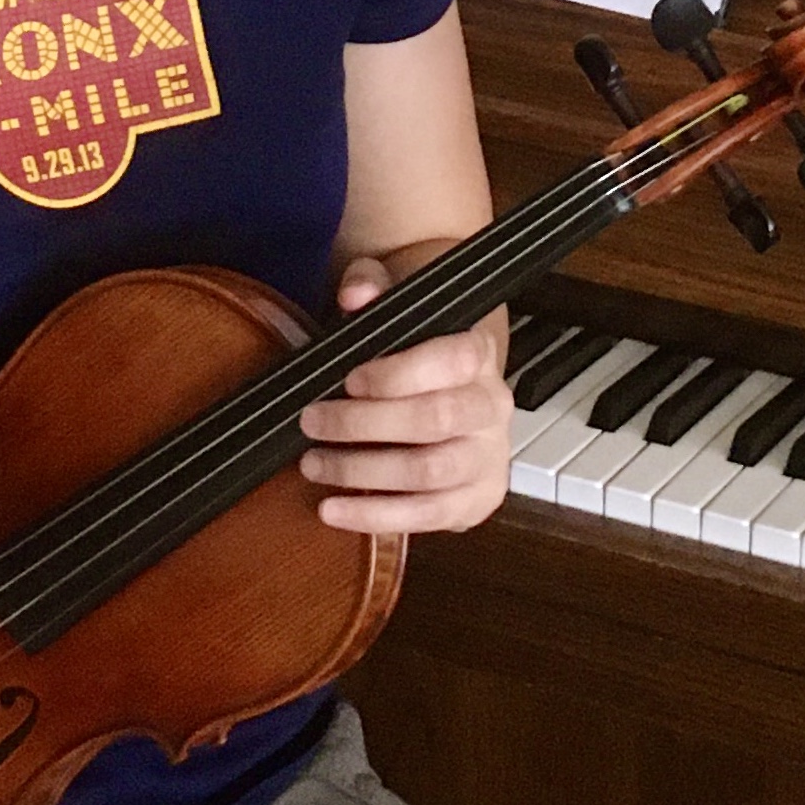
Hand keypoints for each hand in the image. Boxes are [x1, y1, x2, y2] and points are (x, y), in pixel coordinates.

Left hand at [297, 255, 512, 533]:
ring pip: (431, 473)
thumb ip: (371, 285)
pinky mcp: (475, 501)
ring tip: (313, 464)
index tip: (349, 379)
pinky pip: (429, 517)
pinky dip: (377, 518)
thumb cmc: (409, 342)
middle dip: (365, 425)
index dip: (399, 372)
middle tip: (312, 421)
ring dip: (363, 473)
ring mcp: (489, 459)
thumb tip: (357, 295)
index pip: (453, 360)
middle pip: (437, 420)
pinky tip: (333, 511)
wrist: (440, 383)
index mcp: (478, 353)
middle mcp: (493, 406)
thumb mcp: (390, 299)